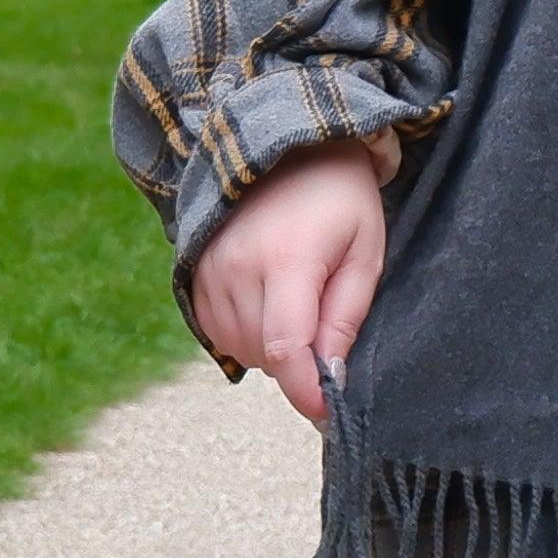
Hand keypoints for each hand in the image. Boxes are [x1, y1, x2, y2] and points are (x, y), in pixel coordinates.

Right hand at [188, 135, 393, 424]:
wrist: (285, 142)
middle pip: (263, 356)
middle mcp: (237, 267)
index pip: (285, 349)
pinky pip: (215, 330)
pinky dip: (244, 333)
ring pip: (239, 348)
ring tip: (297, 300)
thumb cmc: (341, 198)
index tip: (327, 415)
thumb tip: (330, 379)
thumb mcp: (364, 252)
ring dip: (270, 347)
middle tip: (324, 320)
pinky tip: (267, 301)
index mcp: (287, 260)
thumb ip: (345, 318)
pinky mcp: (193, 270)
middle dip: (298, 362)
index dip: (305, 391)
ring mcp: (208, 268)